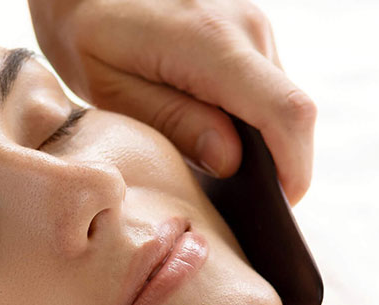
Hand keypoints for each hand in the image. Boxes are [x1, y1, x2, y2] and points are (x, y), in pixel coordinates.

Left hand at [28, 0, 316, 205]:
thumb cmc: (84, 26)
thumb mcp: (110, 87)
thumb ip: (174, 122)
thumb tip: (231, 162)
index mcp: (211, 43)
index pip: (286, 112)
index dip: (294, 169)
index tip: (279, 207)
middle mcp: (245, 27)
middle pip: (291, 113)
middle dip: (276, 164)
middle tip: (238, 201)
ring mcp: (250, 23)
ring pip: (280, 100)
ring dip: (262, 140)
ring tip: (216, 163)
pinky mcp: (246, 27)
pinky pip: (265, 84)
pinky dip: (252, 117)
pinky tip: (214, 130)